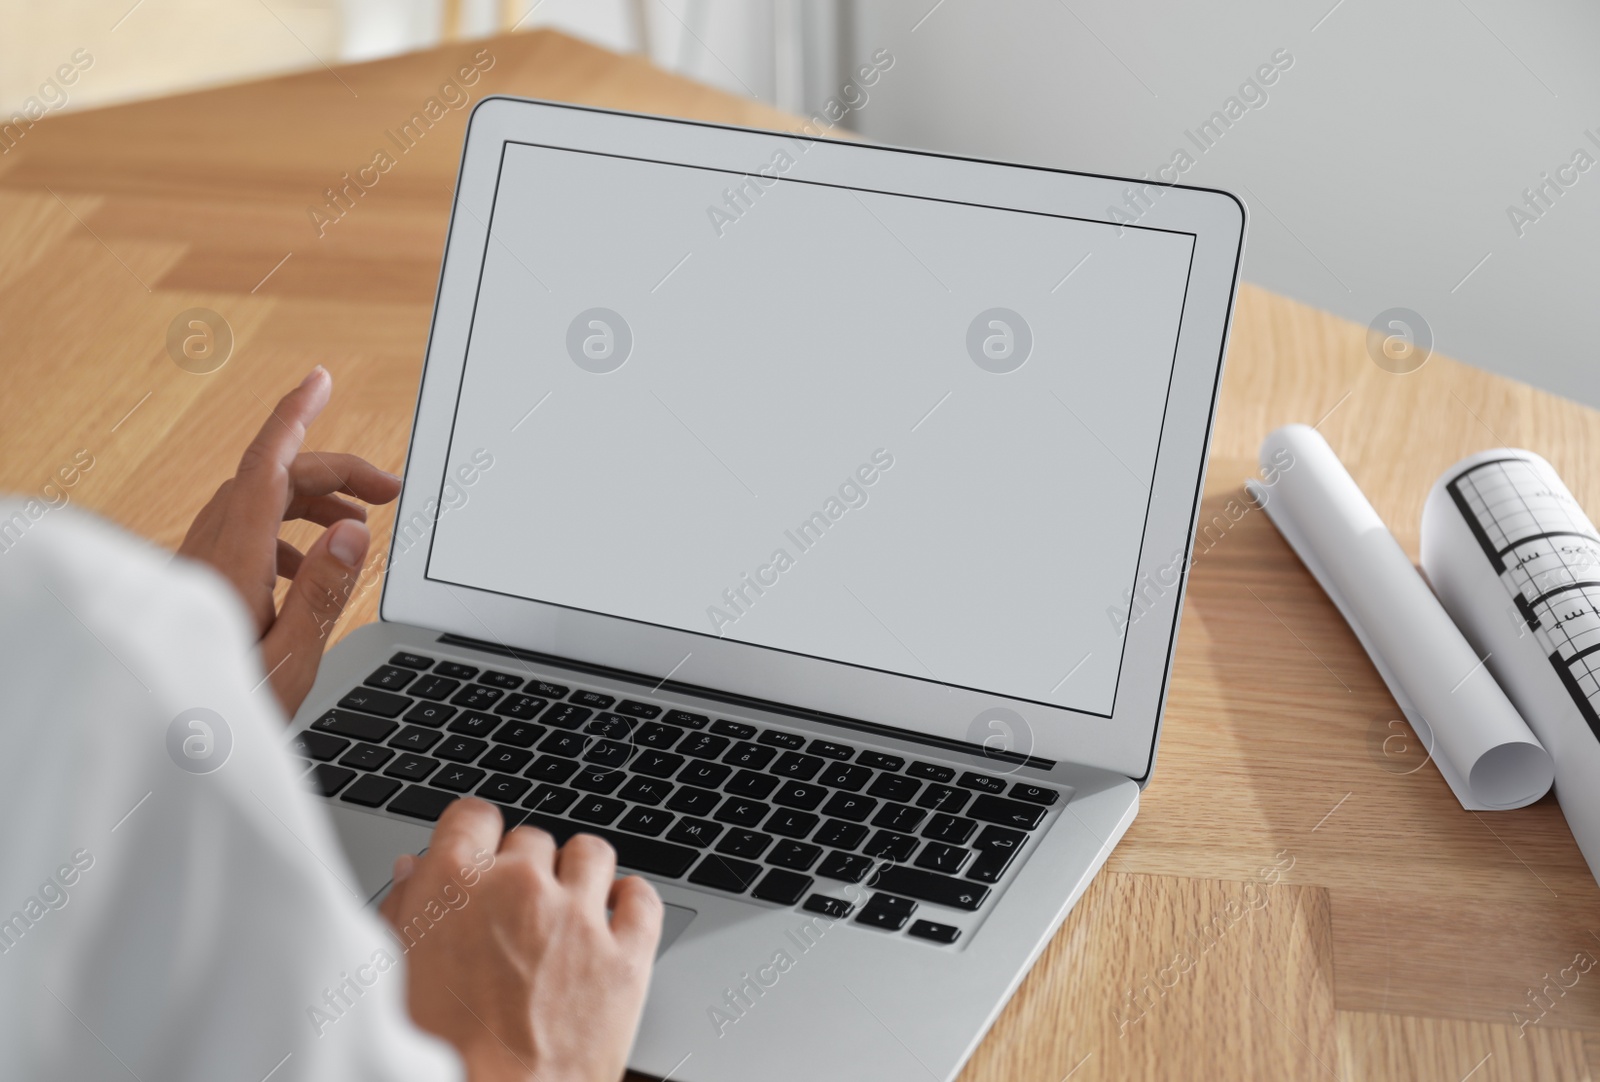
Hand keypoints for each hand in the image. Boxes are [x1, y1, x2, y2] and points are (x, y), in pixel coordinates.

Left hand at [177, 367, 400, 715]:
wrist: (154, 755)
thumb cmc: (220, 721)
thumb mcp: (290, 661)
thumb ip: (323, 591)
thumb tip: (354, 530)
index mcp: (231, 566)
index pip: (266, 469)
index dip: (294, 419)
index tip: (319, 381)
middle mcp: (206, 557)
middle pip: (268, 482)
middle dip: (332, 471)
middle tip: (389, 489)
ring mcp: (196, 572)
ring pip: (253, 507)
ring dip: (310, 503)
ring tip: (358, 527)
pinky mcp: (194, 590)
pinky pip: (240, 536)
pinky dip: (284, 534)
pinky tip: (309, 567)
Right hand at [379, 800, 662, 1081]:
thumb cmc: (436, 1054)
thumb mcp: (397, 974)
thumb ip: (406, 910)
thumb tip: (414, 870)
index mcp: (453, 886)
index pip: (474, 815)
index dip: (479, 835)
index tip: (486, 851)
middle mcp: (519, 888)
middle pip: (532, 839)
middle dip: (526, 868)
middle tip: (519, 911)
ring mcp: (577, 918)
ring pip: (591, 853)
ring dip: (581, 875)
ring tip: (570, 910)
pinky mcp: (626, 956)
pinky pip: (642, 898)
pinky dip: (632, 903)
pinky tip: (616, 920)